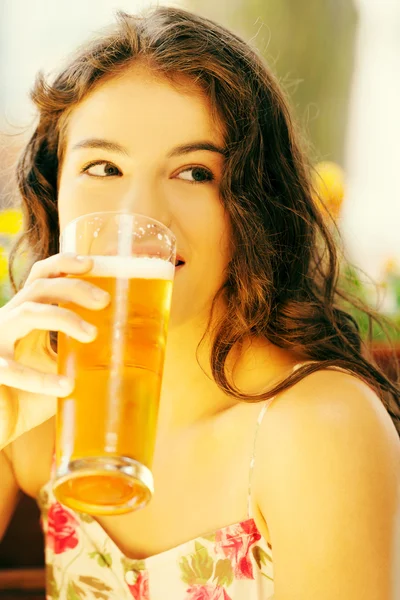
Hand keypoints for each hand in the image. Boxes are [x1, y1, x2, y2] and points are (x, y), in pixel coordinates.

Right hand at [0, 253, 109, 447]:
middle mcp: (8, 322)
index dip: (62, 264)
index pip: (41, 277)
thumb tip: (126, 350)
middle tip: (104, 300)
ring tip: (92, 335)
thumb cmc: (28, 397)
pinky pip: (12, 368)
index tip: (92, 264)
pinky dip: (40, 378)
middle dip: (74, 287)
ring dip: (63, 318)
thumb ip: (80, 355)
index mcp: (25, 316)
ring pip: (27, 313)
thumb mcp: (59, 368)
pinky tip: (66, 387)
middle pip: (39, 287)